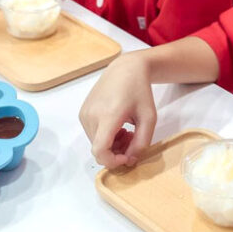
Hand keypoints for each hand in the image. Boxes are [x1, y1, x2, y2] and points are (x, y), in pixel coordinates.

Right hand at [78, 53, 156, 167]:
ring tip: (126, 131)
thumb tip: (130, 160)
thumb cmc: (140, 91)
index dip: (113, 162)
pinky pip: (92, 134)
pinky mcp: (82, 113)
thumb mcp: (149, 118)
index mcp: (108, 116)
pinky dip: (105, 137)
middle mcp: (92, 115)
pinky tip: (117, 126)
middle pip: (99, 149)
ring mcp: (84, 114)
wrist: (126, 69)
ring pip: (95, 144)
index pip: (100, 151)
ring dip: (112, 145)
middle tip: (133, 139)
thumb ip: (142, 143)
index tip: (127, 157)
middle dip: (117, 152)